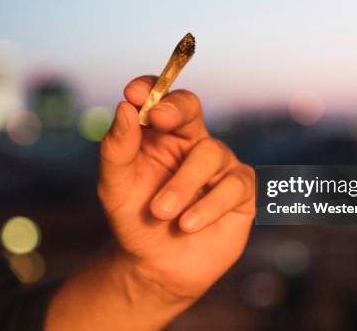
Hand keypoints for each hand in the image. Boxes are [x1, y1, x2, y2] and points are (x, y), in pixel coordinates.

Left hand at [98, 75, 254, 300]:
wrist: (156, 267)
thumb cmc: (136, 221)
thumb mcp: (115, 187)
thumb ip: (117, 149)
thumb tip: (125, 107)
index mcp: (160, 136)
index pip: (159, 100)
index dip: (151, 90)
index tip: (134, 93)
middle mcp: (191, 143)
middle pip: (191, 108)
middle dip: (176, 109)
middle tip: (159, 118)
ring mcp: (219, 166)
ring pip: (209, 153)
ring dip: (183, 184)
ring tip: (161, 213)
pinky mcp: (241, 192)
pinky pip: (233, 185)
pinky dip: (208, 206)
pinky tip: (187, 224)